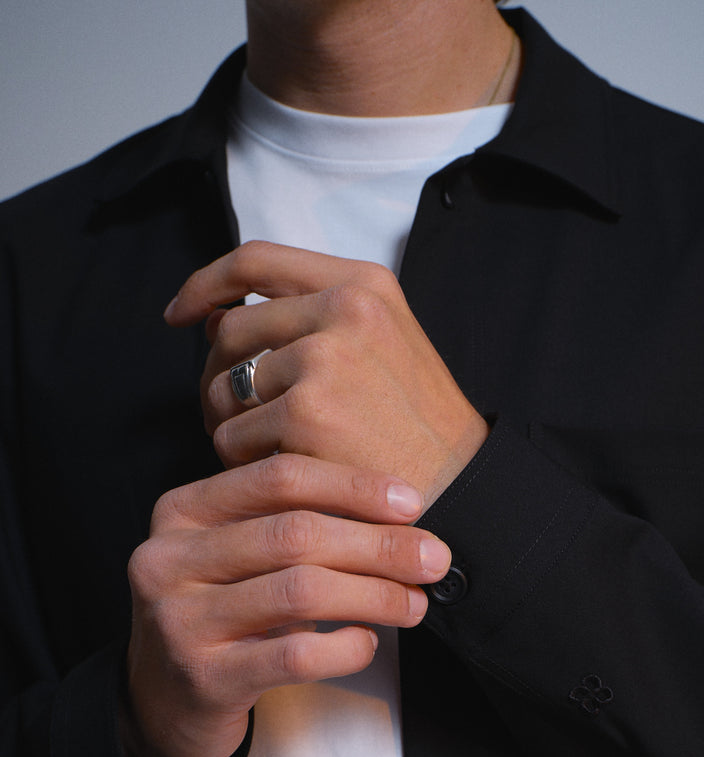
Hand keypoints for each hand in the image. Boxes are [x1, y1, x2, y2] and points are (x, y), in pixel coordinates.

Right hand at [122, 454, 450, 756]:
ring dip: (375, 595)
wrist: (163, 702)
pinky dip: (346, 647)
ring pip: (301, 591)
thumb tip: (401, 517)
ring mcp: (181, 619)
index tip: (412, 504)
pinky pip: (296, 654)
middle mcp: (170, 558)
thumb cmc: (220, 617)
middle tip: (434, 558)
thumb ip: (292, 525)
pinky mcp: (205, 677)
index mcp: (183, 511)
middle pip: (297, 534)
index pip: (279, 479)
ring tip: (415, 603)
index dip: (353, 486)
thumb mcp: (237, 557)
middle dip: (379, 545)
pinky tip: (368, 642)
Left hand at [164, 241, 489, 507]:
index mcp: (363, 283)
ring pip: (224, 386)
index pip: (256, 260)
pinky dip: (245, 462)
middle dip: (215, 376)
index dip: (206, 284)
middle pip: (231, 330)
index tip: (182, 313)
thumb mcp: (386, 346)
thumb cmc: (417, 430)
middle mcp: (344, 308)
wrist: (462, 489)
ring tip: (268, 452)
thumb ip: (314, 320)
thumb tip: (216, 320)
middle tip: (229, 418)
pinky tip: (282, 474)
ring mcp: (323, 358)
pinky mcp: (305, 412)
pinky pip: (233, 435)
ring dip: (230, 425)